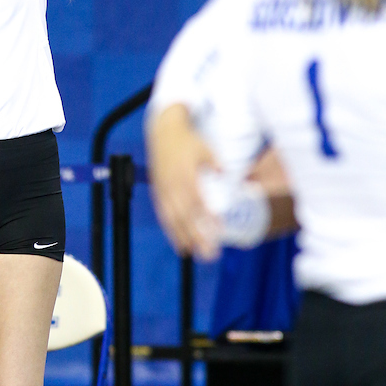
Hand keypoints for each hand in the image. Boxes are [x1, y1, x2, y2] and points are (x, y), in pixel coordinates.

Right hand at [147, 105, 222, 259]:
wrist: (162, 132)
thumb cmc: (187, 141)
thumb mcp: (206, 149)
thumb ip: (216, 164)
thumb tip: (227, 177)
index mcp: (186, 174)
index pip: (197, 200)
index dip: (207, 217)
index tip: (218, 231)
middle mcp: (173, 185)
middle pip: (185, 215)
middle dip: (196, 235)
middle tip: (209, 252)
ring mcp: (163, 190)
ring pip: (173, 219)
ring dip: (183, 237)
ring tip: (194, 253)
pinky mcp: (158, 193)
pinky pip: (164, 216)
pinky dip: (171, 231)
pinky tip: (179, 243)